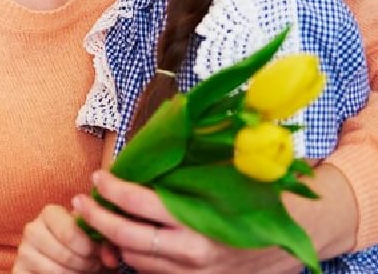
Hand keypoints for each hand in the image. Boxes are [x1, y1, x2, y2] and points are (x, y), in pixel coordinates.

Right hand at [13, 204, 103, 273]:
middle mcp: (32, 229)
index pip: (69, 232)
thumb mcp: (94, 240)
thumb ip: (105, 243)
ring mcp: (23, 251)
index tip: (98, 254)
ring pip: (55, 271)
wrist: (66, 260)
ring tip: (82, 271)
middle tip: (93, 266)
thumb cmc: (82, 246)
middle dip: (85, 264)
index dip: (89, 248)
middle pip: (64, 255)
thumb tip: (111, 258)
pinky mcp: (19, 270)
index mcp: (49, 213)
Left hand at [72, 171, 304, 273]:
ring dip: (115, 241)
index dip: (114, 189)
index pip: (141, 204)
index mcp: (199, 220)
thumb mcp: (229, 171)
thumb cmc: (258, 196)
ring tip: (101, 218)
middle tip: (82, 202)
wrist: (294, 237)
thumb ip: (197, 153)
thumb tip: (171, 118)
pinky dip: (137, 258)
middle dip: (99, 219)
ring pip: (137, 261)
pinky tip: (129, 240)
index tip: (100, 177)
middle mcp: (192, 253)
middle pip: (128, 239)